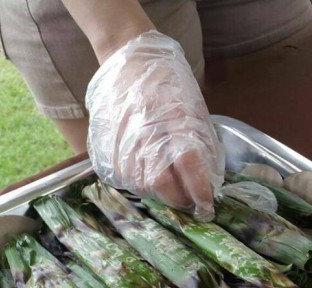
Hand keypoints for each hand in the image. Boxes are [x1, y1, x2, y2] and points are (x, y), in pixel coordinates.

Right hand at [86, 31, 223, 220]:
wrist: (126, 59)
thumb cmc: (168, 81)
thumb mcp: (194, 105)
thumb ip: (201, 142)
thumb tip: (208, 180)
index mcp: (171, 115)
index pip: (188, 162)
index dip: (199, 189)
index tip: (207, 203)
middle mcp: (142, 130)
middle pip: (160, 183)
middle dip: (178, 199)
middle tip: (189, 202)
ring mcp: (119, 139)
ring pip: (140, 185)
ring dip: (159, 192)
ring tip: (170, 186)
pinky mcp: (103, 146)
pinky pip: (123, 177)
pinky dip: (139, 182)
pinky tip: (148, 172)